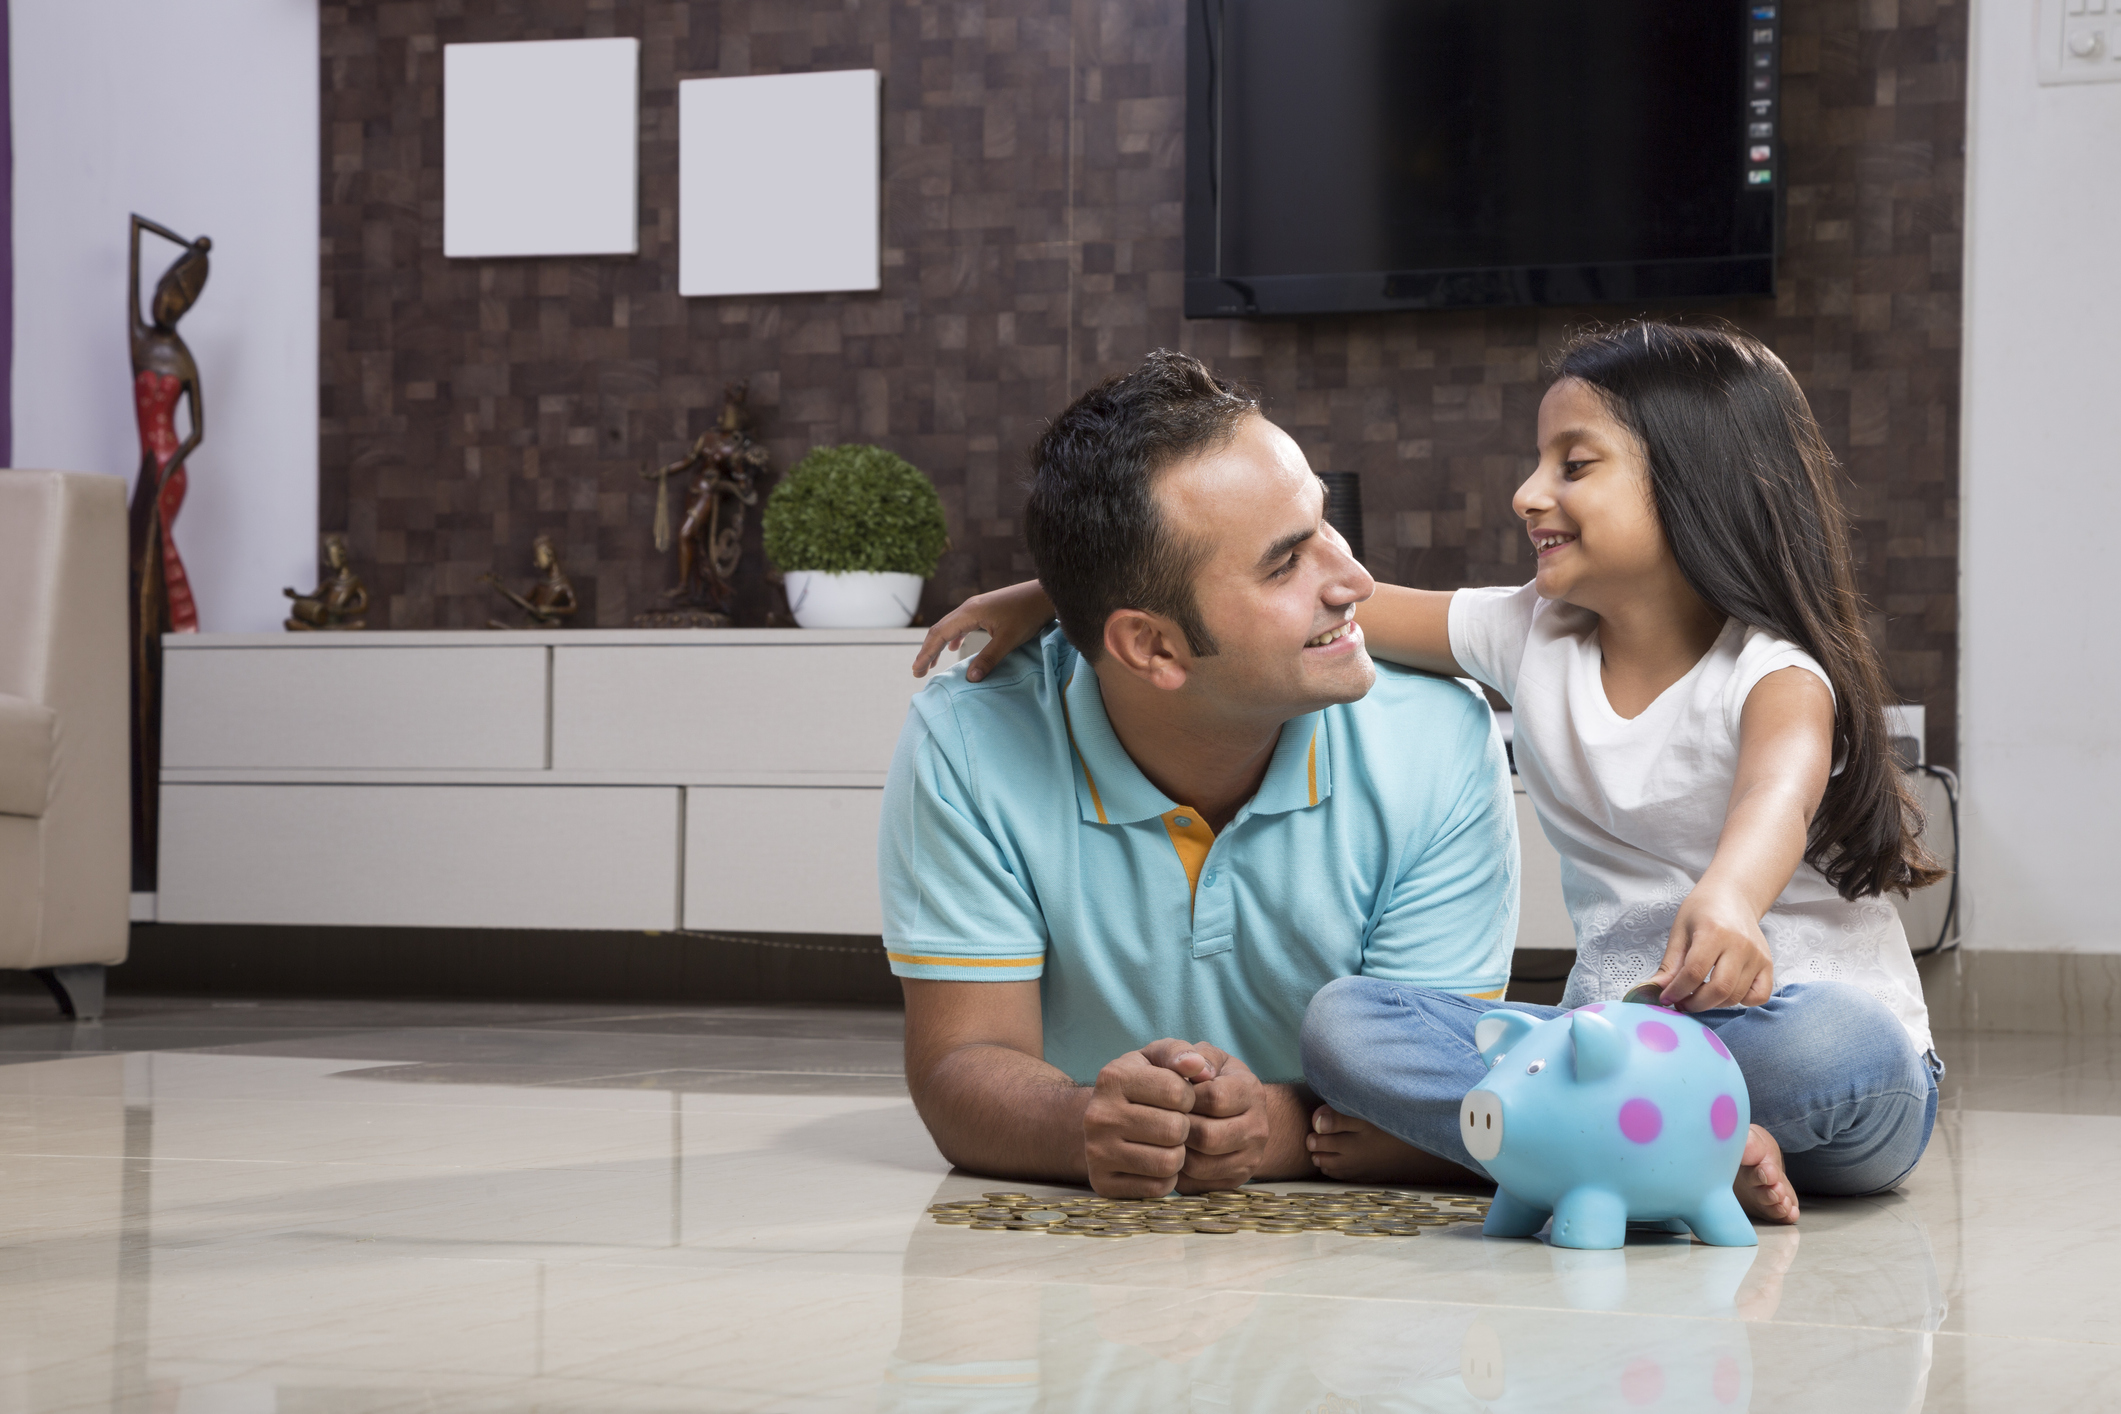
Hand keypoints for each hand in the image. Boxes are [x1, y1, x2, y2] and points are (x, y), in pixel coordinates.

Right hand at [912, 579, 1054, 680]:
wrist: (1044, 594)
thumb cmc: (1028, 614)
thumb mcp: (1009, 640)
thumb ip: (988, 659)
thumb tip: (970, 678)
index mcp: (969, 613)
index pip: (939, 635)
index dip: (926, 654)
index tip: (916, 671)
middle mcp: (968, 608)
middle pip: (939, 630)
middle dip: (927, 651)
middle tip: (918, 671)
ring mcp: (976, 607)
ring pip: (949, 627)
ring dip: (938, 644)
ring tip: (932, 663)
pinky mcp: (985, 609)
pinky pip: (961, 624)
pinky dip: (953, 637)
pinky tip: (953, 648)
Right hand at [1082, 1044, 1197, 1196]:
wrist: (1101, 1122)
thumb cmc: (1139, 1085)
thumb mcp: (1154, 1058)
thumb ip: (1178, 1053)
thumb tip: (1199, 1066)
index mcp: (1113, 1077)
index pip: (1178, 1092)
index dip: (1189, 1097)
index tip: (1178, 1098)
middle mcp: (1099, 1115)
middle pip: (1175, 1130)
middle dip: (1184, 1128)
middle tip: (1174, 1124)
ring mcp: (1097, 1152)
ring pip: (1168, 1162)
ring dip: (1177, 1154)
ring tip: (1167, 1143)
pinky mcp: (1103, 1183)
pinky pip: (1157, 1188)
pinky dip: (1165, 1179)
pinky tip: (1155, 1163)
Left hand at [1141, 1040, 1272, 1190]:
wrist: (1234, 1112)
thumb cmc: (1210, 1079)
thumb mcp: (1207, 1057)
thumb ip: (1196, 1054)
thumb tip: (1191, 1064)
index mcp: (1251, 1091)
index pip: (1215, 1098)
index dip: (1185, 1097)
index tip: (1172, 1094)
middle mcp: (1258, 1128)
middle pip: (1208, 1137)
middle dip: (1179, 1128)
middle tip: (1163, 1119)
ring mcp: (1250, 1159)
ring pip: (1202, 1165)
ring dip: (1176, 1152)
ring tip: (1166, 1137)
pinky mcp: (1235, 1182)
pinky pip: (1198, 1185)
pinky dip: (1178, 1172)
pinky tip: (1173, 1154)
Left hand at [1304, 1105, 1414, 1181]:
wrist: (1419, 1149)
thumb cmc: (1390, 1128)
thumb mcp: (1365, 1118)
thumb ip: (1338, 1118)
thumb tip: (1314, 1122)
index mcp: (1347, 1147)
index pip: (1317, 1142)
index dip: (1312, 1134)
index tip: (1314, 1128)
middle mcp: (1350, 1163)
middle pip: (1322, 1159)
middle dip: (1315, 1149)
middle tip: (1314, 1139)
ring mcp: (1360, 1172)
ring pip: (1332, 1171)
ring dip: (1324, 1161)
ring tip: (1324, 1150)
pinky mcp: (1370, 1178)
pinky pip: (1345, 1178)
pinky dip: (1337, 1171)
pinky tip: (1339, 1162)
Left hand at [1643, 885, 1775, 1010]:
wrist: (1732, 896)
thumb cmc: (1702, 911)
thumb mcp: (1679, 931)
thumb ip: (1670, 963)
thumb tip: (1656, 990)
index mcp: (1714, 932)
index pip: (1694, 972)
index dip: (1677, 990)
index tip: (1666, 998)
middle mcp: (1740, 945)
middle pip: (1719, 989)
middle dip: (1695, 1003)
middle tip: (1682, 1002)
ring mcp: (1757, 956)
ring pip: (1736, 996)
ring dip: (1713, 1003)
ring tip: (1698, 994)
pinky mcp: (1767, 964)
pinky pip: (1759, 996)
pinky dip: (1742, 1001)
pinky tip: (1726, 992)